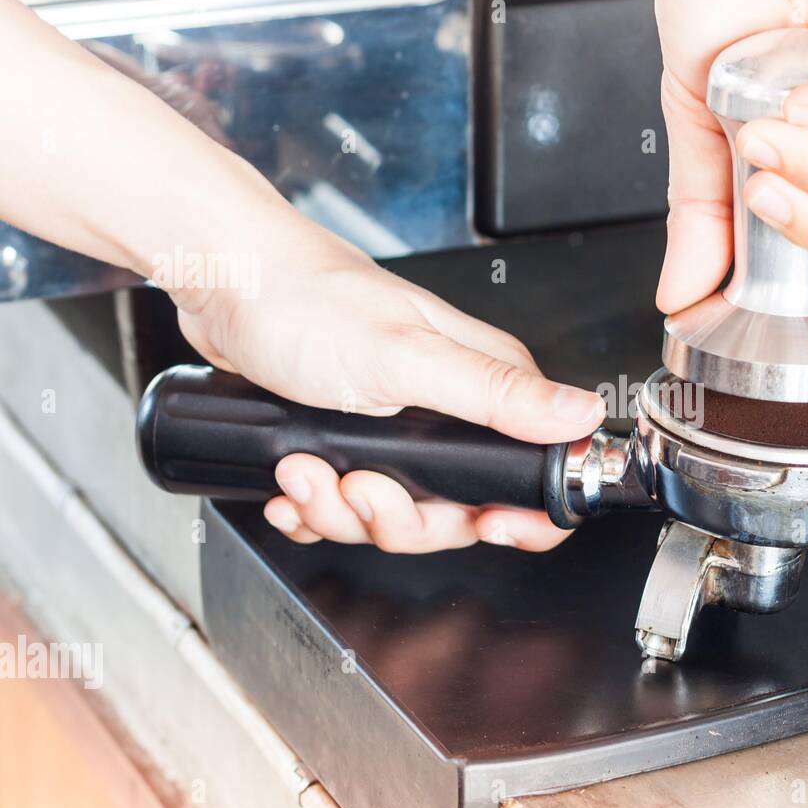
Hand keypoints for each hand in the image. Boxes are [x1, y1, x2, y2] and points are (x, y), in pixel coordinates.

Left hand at [171, 246, 605, 553]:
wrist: (225, 282)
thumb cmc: (307, 300)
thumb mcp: (408, 356)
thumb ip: (496, 395)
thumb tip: (581, 415)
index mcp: (484, 385)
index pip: (536, 472)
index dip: (520, 515)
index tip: (483, 525)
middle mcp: (450, 411)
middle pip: (455, 513)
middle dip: (396, 517)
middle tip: (357, 484)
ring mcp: (399, 431)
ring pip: (394, 515)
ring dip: (338, 508)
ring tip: (304, 469)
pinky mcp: (354, 441)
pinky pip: (347, 506)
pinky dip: (313, 507)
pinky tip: (293, 482)